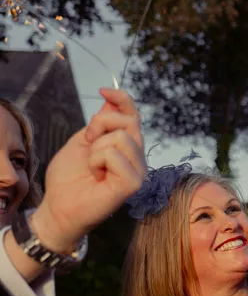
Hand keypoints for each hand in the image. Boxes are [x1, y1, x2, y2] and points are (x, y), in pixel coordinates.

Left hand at [29, 89, 144, 252]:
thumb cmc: (69, 177)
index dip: (122, 99)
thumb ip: (99, 123)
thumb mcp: (81, 141)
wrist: (60, 206)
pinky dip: (97, 162)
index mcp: (127, 147)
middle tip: (88, 143)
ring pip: (121, 138)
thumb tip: (110, 99)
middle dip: (101, 125)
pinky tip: (97, 176)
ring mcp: (139, 171)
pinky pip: (115, 155)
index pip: (134, 116)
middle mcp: (137, 157)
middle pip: (129, 122)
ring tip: (92, 166)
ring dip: (96, 149)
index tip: (103, 90)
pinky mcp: (133, 183)